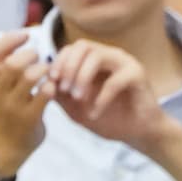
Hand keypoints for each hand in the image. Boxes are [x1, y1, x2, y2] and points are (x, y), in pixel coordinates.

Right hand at [0, 31, 45, 175]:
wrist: (8, 142)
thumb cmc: (7, 104)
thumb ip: (5, 62)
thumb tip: (22, 34)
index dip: (7, 41)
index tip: (24, 36)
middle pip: (12, 65)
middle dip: (30, 55)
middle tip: (38, 56)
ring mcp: (13, 107)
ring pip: (29, 78)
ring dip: (43, 69)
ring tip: (47, 71)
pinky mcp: (30, 118)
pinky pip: (44, 96)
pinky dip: (52, 86)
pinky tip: (53, 86)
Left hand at [38, 40, 175, 155]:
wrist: (138, 134)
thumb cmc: (109, 119)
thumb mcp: (77, 108)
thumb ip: (60, 94)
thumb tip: (42, 82)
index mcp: (96, 59)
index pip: (72, 48)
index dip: (59, 62)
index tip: (52, 81)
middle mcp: (111, 56)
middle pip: (83, 46)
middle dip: (68, 66)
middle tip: (64, 89)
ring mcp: (126, 63)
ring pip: (97, 57)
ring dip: (82, 77)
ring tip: (78, 98)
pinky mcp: (138, 75)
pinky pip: (114, 81)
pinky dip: (101, 98)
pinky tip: (95, 113)